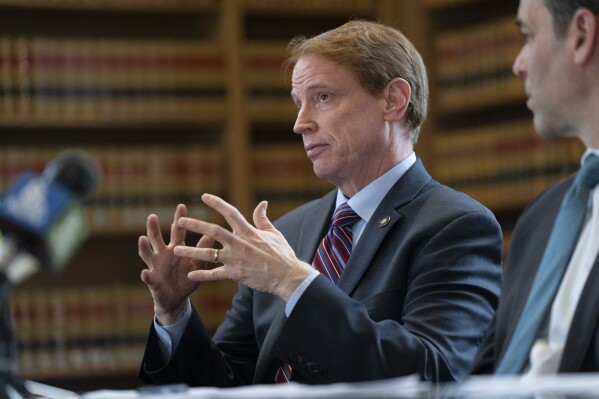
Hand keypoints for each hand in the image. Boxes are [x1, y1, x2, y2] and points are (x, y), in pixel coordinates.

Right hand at [139, 204, 214, 324]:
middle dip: (154, 228)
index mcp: (176, 248)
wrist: (177, 299)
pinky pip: (148, 278)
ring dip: (144, 246)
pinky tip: (145, 273)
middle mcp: (163, 254)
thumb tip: (212, 234)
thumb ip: (203, 251)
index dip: (179, 219)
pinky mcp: (152, 281)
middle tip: (152, 216)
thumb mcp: (198, 264)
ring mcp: (155, 266)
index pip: (177, 231)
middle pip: (156, 238)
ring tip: (142, 238)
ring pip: (147, 254)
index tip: (181, 206)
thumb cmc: (187, 278)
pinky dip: (146, 276)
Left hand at [173, 194, 313, 300]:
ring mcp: (236, 259)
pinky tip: (189, 274)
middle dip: (195, 225)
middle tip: (180, 221)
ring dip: (191, 251)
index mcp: (248, 231)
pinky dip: (202, 275)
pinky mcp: (235, 274)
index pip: (230, 212)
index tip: (203, 196)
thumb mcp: (274, 233)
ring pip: (209, 254)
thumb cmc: (282, 254)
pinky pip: (215, 274)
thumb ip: (263, 218)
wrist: (287, 275)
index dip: (216, 203)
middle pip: (213, 231)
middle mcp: (239, 243)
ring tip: (176, 249)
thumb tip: (262, 203)